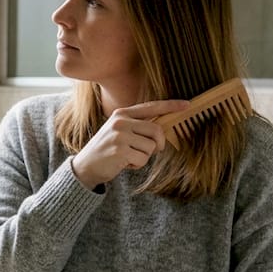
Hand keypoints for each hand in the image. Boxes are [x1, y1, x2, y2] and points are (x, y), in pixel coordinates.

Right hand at [69, 99, 188, 188]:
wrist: (86, 166)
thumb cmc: (106, 150)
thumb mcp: (119, 132)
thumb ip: (137, 126)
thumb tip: (162, 129)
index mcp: (121, 114)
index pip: (151, 107)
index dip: (170, 106)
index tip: (187, 105)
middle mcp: (120, 121)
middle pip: (156, 130)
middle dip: (158, 144)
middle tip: (153, 150)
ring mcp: (119, 135)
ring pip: (150, 147)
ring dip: (143, 157)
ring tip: (128, 157)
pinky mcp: (120, 150)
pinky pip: (143, 159)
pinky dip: (137, 165)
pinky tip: (124, 164)